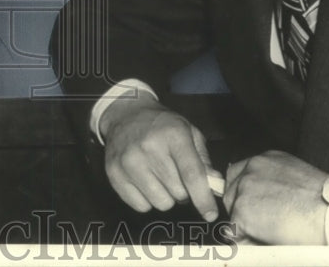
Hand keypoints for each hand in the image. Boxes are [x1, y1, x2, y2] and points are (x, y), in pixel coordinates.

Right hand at [100, 96, 218, 221]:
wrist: (125, 114)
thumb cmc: (162, 125)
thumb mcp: (188, 132)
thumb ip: (203, 160)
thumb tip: (214, 186)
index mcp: (173, 135)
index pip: (191, 174)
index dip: (203, 198)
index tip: (210, 214)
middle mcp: (149, 148)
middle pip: (178, 193)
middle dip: (184, 192)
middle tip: (177, 177)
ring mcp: (129, 161)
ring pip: (160, 203)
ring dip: (165, 196)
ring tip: (160, 178)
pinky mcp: (114, 173)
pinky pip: (140, 206)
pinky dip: (147, 199)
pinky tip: (144, 181)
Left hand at [223, 151, 327, 243]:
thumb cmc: (325, 202)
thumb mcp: (297, 180)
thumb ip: (275, 183)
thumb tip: (266, 201)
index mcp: (266, 159)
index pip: (239, 174)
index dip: (245, 194)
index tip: (254, 207)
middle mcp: (252, 168)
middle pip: (231, 192)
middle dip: (243, 210)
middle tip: (264, 224)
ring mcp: (244, 188)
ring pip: (233, 211)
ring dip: (246, 225)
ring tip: (271, 232)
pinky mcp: (242, 211)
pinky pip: (235, 232)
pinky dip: (248, 240)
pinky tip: (267, 240)